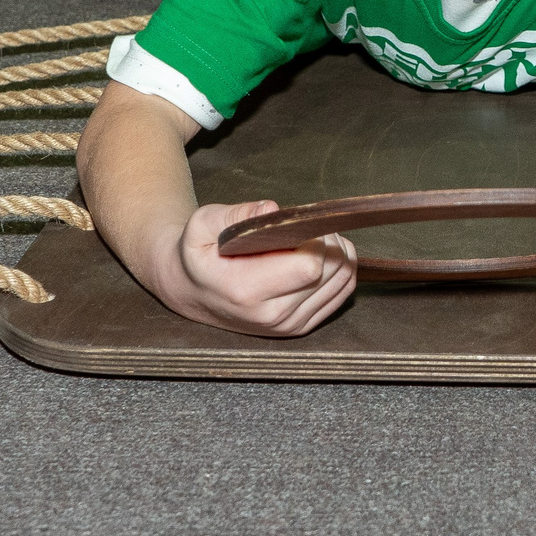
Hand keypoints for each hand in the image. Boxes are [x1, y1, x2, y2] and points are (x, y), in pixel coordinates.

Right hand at [172, 198, 357, 336]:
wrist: (193, 291)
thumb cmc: (199, 254)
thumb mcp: (202, 225)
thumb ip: (236, 214)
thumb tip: (272, 209)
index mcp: (246, 289)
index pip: (309, 266)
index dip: (313, 237)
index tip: (297, 224)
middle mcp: (271, 315)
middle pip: (331, 271)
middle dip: (328, 240)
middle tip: (305, 227)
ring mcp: (289, 325)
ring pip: (342, 281)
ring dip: (337, 252)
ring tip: (310, 238)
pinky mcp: (300, 326)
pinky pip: (342, 293)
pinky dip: (339, 268)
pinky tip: (318, 255)